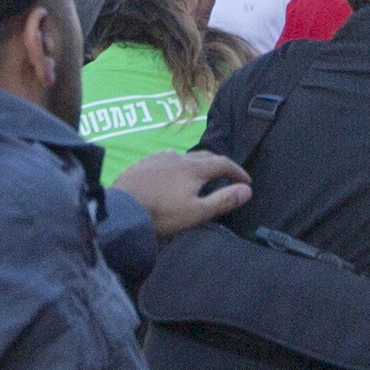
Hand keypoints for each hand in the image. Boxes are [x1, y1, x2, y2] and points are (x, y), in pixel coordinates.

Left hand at [111, 150, 251, 236]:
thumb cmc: (162, 214)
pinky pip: (165, 158)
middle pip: (205, 156)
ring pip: (184, 155)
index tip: (246, 181)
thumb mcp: (197, 212)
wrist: (122, 210)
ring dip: (198, 162)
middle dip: (220, 164)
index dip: (237, 171)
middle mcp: (178, 157)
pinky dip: (177, 163)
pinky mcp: (142, 163)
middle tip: (228, 175)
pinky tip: (171, 170)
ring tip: (200, 173)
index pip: (223, 163)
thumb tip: (247, 190)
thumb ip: (223, 200)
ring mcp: (158, 158)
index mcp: (194, 168)